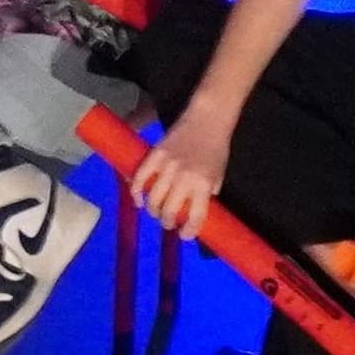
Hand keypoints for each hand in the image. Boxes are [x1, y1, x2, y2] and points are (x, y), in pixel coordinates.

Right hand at [129, 111, 232, 237]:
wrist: (207, 118)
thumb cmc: (217, 147)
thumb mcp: (219, 174)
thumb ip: (207, 192)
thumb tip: (193, 209)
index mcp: (204, 185)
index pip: (194, 217)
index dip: (188, 232)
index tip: (185, 235)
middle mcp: (185, 179)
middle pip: (169, 212)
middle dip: (167, 223)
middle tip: (168, 224)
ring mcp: (167, 168)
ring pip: (153, 200)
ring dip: (153, 211)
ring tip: (156, 212)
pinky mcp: (154, 156)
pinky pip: (139, 179)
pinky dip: (136, 193)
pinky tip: (138, 200)